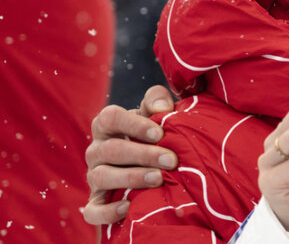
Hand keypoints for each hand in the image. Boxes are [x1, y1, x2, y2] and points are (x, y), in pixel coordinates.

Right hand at [83, 85, 177, 224]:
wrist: (150, 163)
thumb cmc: (153, 133)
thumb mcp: (155, 113)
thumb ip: (157, 101)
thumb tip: (162, 107)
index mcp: (107, 125)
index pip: (110, 118)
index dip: (134, 124)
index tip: (159, 133)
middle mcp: (96, 150)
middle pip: (110, 149)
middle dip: (143, 155)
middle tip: (171, 160)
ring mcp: (94, 176)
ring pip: (101, 176)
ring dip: (131, 178)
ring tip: (159, 179)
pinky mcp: (97, 201)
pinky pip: (92, 210)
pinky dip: (108, 211)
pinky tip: (129, 206)